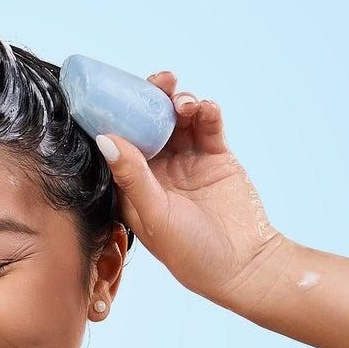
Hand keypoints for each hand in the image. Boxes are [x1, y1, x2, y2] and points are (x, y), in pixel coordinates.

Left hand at [99, 72, 289, 304]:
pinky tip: (205, 108)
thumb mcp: (155, 214)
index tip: (116, 90)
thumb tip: (105, 138)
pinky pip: (208, 126)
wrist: (243, 266)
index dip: (117, 114)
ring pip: (178, 120)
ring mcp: (188, 160)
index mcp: (133, 184)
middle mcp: (157, 169)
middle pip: (148, 123)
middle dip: (151, 99)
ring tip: (184, 102)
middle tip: (159, 81)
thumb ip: (132, 176)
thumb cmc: (190, 252)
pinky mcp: (217, 156)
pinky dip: (207, 112)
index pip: (119, 142)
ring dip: (179, 103)